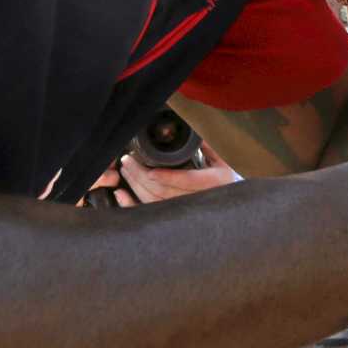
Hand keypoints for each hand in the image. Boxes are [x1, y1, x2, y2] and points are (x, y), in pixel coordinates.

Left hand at [86, 154, 237, 206]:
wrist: (227, 204)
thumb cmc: (220, 178)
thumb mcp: (220, 160)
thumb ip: (207, 145)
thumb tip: (193, 131)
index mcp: (211, 182)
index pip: (187, 181)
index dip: (167, 177)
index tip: (150, 170)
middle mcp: (197, 199)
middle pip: (164, 192)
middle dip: (142, 177)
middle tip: (127, 161)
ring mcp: (182, 210)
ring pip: (154, 202)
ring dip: (135, 186)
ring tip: (125, 169)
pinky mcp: (169, 216)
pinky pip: (148, 212)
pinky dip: (132, 205)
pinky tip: (121, 195)